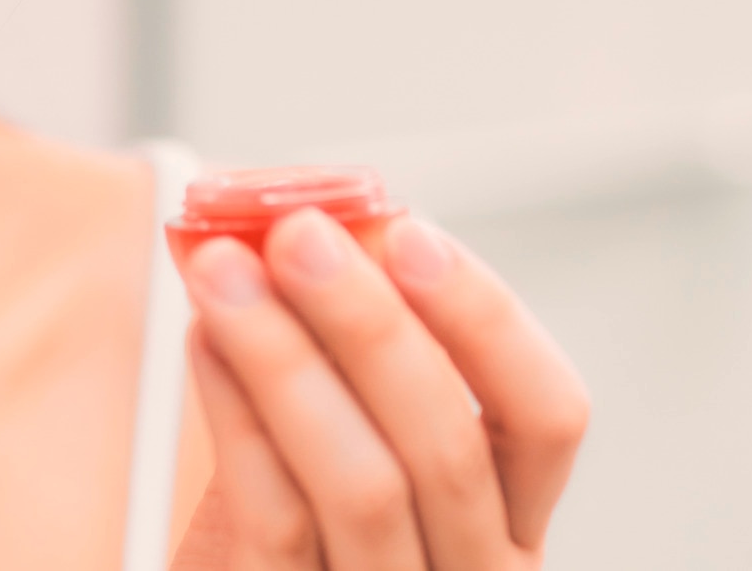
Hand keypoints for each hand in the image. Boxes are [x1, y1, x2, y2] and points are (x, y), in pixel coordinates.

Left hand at [174, 210, 589, 569]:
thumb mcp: (345, 437)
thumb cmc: (295, 520)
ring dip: (287, 358)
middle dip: (368, 323)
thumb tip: (313, 228)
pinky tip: (205, 346)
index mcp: (507, 518)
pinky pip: (279, 524)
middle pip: (448, 447)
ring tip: (224, 272)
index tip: (407, 234)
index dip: (485, 320)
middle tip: (296, 236)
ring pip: (366, 485)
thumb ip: (346, 352)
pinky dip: (239, 422)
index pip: (546, 416)